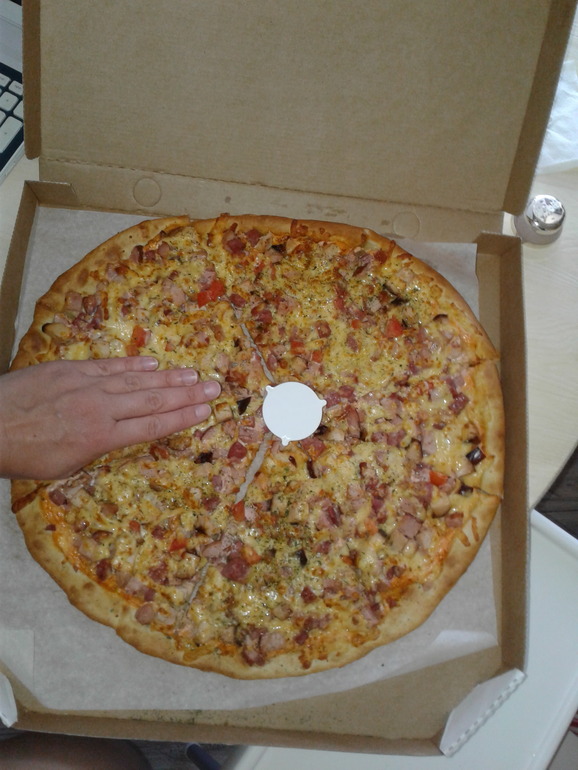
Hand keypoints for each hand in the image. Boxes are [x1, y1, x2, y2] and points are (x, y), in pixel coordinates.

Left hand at [0, 357, 221, 479]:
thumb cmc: (22, 456)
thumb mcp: (65, 466)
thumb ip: (96, 448)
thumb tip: (115, 435)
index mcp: (101, 437)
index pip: (152, 427)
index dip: (182, 419)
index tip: (205, 412)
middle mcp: (100, 408)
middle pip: (153, 400)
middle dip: (187, 395)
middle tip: (214, 387)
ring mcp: (86, 384)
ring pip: (136, 380)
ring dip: (168, 377)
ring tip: (194, 375)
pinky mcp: (71, 369)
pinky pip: (109, 366)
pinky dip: (133, 365)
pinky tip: (153, 364)